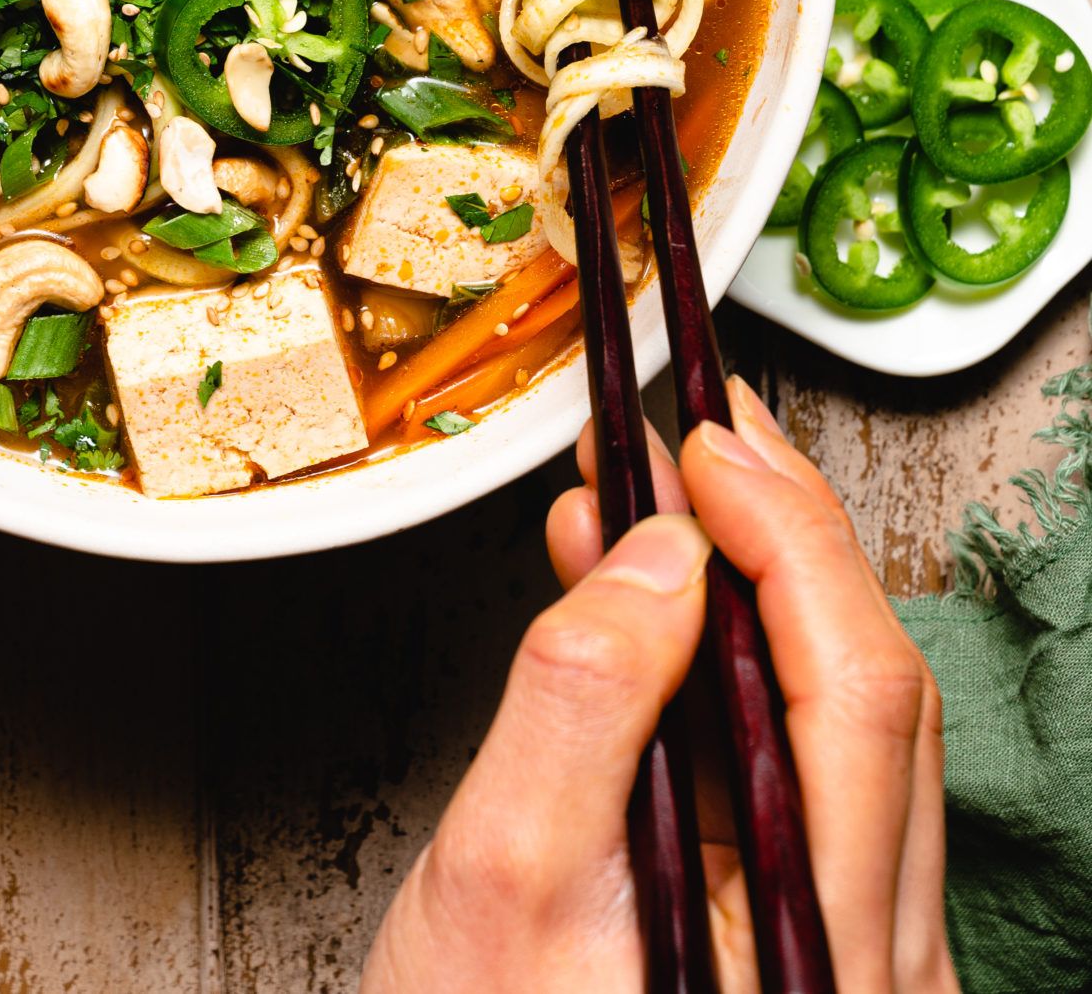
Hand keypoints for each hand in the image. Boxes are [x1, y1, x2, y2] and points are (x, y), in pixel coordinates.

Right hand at [363, 380, 956, 992]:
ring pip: (843, 719)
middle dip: (778, 532)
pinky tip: (653, 605)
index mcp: (821, 950)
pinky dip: (731, 665)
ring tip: (657, 494)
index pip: (847, 683)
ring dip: (752, 586)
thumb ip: (582, 699)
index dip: (781, 533)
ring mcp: (854, 960)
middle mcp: (871, 960)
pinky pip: (801, 770)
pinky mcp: (809, 944)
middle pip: (869, 687)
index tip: (702, 439)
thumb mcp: (499, 871)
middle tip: (699, 430)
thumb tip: (658, 555)